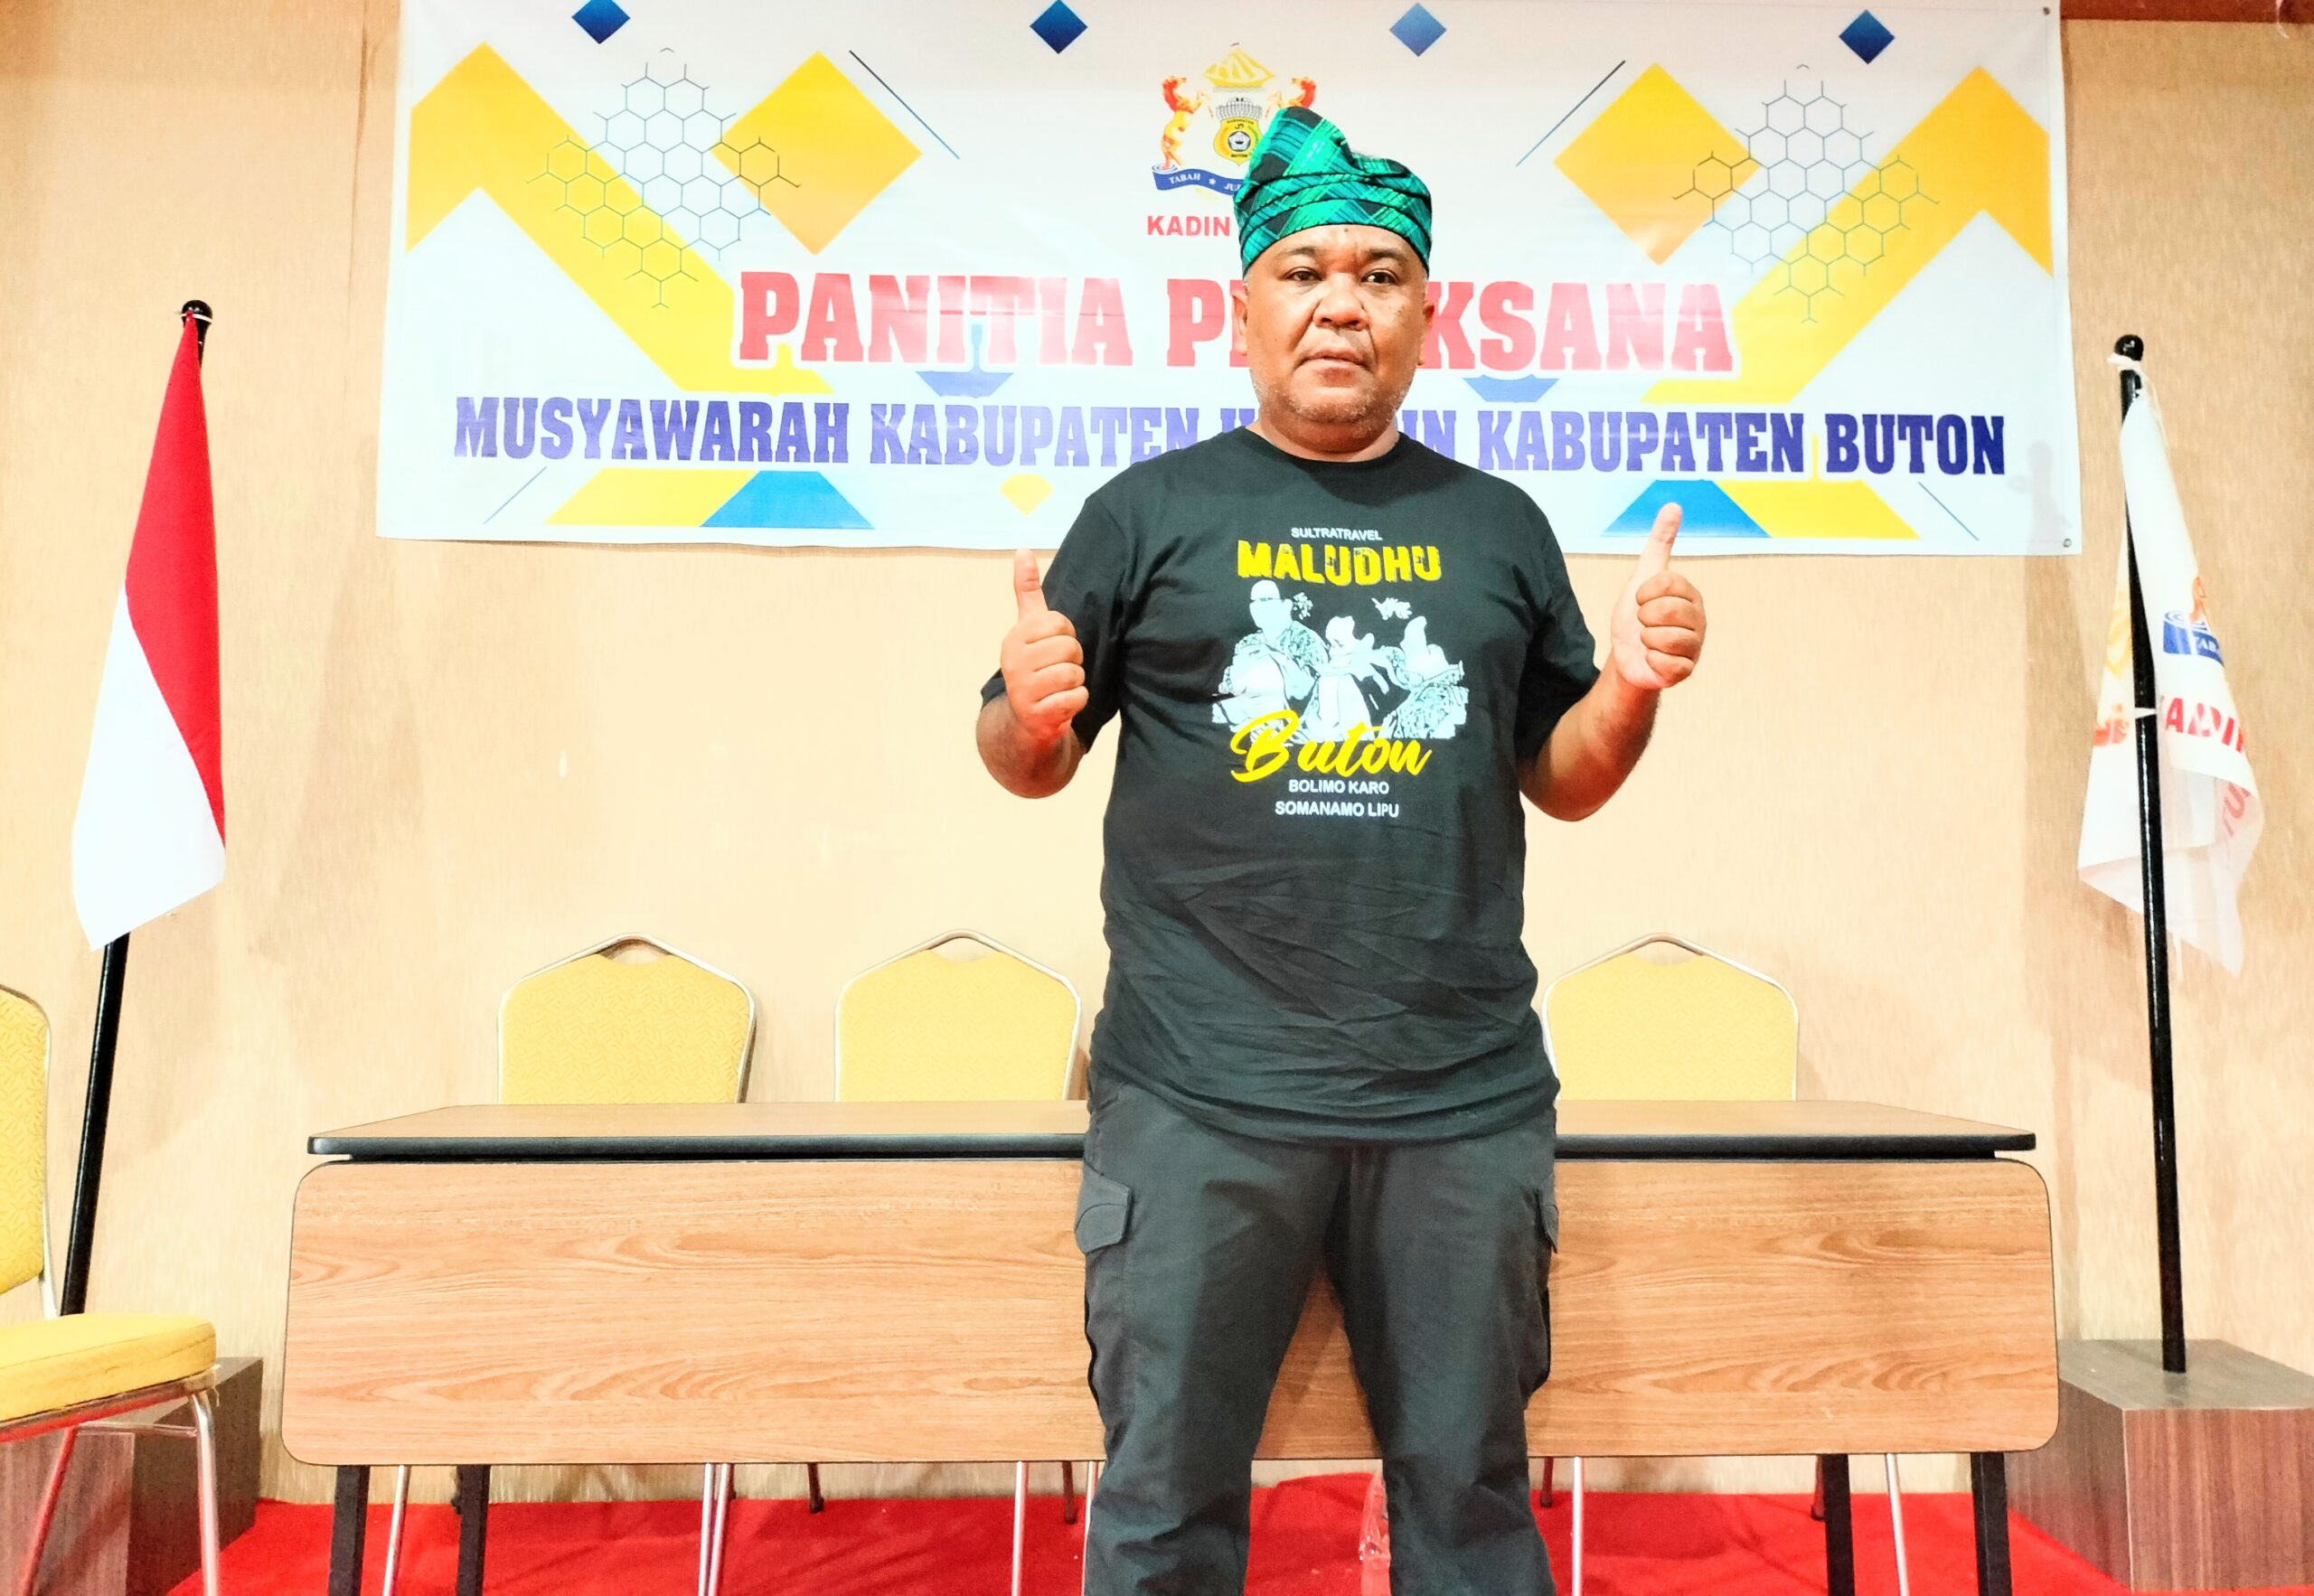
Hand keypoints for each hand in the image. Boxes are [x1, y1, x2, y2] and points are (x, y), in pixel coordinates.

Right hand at [1001, 549, 1088, 749]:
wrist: (1025, 721)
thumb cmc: (1034, 667)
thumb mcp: (1028, 628)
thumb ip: (1027, 590)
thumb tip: (1022, 549)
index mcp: (1014, 638)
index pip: (1060, 624)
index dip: (1067, 636)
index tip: (1054, 648)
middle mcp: (1013, 663)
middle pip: (1070, 649)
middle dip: (1074, 661)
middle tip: (1059, 671)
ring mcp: (1023, 691)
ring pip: (1074, 674)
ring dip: (1076, 683)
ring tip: (1060, 688)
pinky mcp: (1037, 716)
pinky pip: (1076, 698)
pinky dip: (1077, 702)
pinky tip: (1062, 704)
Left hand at [1609, 504, 1703, 691]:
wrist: (1626, 655)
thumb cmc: (1637, 615)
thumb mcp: (1644, 576)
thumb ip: (1659, 543)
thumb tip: (1673, 506)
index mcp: (1691, 594)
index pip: (1665, 584)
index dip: (1643, 593)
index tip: (1641, 600)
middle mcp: (1699, 619)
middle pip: (1664, 611)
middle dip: (1643, 617)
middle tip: (1644, 623)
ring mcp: (1695, 646)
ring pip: (1664, 637)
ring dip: (1645, 640)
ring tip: (1648, 641)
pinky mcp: (1685, 671)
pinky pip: (1663, 662)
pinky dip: (1650, 660)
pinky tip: (1652, 659)